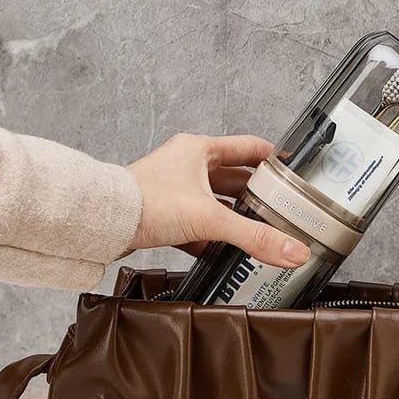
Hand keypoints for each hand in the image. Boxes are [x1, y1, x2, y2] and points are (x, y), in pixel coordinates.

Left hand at [127, 133, 310, 267]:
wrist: (105, 223)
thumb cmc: (145, 202)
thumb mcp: (210, 218)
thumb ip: (254, 236)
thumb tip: (293, 251)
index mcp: (199, 151)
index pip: (247, 147)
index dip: (271, 157)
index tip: (289, 168)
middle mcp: (187, 166)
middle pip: (233, 178)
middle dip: (256, 193)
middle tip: (279, 207)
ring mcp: (175, 190)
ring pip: (214, 202)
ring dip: (234, 216)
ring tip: (257, 230)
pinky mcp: (165, 214)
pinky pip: (197, 224)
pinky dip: (212, 237)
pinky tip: (224, 251)